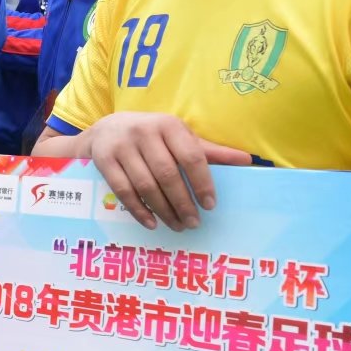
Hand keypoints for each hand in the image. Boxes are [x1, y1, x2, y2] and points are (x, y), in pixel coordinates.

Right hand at [84, 112, 249, 230]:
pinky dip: (138, 210)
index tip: (210, 205)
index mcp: (168, 125)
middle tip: (194, 223)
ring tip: (177, 226)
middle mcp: (143, 132)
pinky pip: (123, 191)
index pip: (191, 156)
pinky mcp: (104, 160)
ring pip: (145, 185)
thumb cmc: (151, 136)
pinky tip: (152, 223)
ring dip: (163, 210)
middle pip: (167, 174)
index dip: (202, 183)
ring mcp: (121, 146)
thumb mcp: (178, 137)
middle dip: (182, 203)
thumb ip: (209, 151)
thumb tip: (247, 160)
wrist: (105, 129)